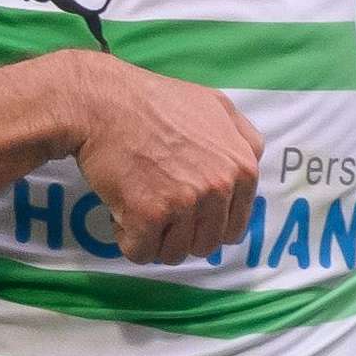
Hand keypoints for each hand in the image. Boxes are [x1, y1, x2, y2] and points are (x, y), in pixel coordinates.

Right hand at [54, 52, 261, 264]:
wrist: (104, 103)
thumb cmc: (155, 101)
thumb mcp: (217, 106)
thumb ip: (244, 137)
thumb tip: (251, 162)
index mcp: (242, 168)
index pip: (233, 228)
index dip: (204, 224)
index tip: (183, 211)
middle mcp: (219, 189)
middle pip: (204, 245)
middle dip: (180, 235)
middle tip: (157, 210)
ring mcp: (184, 204)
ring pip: (173, 254)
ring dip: (153, 240)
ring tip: (137, 208)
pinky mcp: (148, 216)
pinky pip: (140, 253)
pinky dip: (127, 239)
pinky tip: (120, 212)